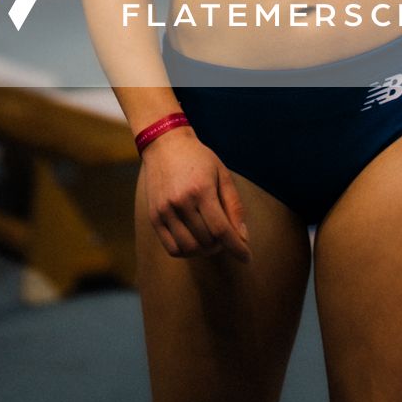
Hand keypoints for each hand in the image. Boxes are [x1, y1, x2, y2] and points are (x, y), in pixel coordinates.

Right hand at [140, 129, 250, 260]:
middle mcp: (181, 202)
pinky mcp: (154, 217)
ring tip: (211, 239)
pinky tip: (194, 241)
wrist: (164, 144)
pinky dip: (187, 251)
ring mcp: (165, 211)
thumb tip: (243, 237)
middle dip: (222, 245)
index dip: (236, 247)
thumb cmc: (198, 158)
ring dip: (205, 250)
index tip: (247, 257)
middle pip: (207, 241)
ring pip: (190, 248)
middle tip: (226, 236)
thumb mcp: (222, 174)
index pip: (221, 229)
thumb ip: (234, 206)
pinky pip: (172, 248)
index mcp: (201, 189)